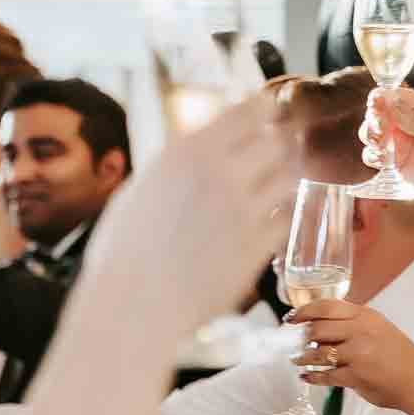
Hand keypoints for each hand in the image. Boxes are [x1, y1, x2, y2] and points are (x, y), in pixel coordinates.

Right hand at [76, 95, 298, 334]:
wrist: (134, 307)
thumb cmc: (123, 253)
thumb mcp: (139, 191)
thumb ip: (173, 168)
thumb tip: (191, 155)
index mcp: (188, 153)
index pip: (247, 111)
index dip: (265, 108)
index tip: (271, 109)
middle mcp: (222, 174)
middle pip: (278, 139)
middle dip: (282, 141)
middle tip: (282, 146)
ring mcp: (245, 211)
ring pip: (290, 177)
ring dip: (288, 177)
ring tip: (282, 182)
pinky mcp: (259, 248)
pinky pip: (286, 219)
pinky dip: (284, 216)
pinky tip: (275, 220)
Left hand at [293, 299, 413, 410]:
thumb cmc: (400, 357)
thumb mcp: (380, 329)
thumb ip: (354, 325)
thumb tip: (321, 327)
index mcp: (366, 316)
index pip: (326, 306)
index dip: (304, 311)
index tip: (291, 317)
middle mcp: (361, 331)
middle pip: (318, 329)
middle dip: (302, 337)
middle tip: (295, 343)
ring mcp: (358, 353)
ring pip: (318, 353)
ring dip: (303, 357)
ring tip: (296, 360)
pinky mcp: (356, 376)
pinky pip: (326, 375)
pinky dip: (313, 376)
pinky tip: (307, 376)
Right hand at [359, 86, 413, 210]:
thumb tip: (390, 99)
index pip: (396, 94)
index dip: (382, 97)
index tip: (375, 103)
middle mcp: (408, 123)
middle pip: (379, 112)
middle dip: (374, 118)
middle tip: (380, 128)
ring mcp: (400, 143)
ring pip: (372, 132)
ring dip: (370, 135)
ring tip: (381, 145)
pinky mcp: (395, 163)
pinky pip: (373, 155)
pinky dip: (371, 155)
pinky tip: (381, 159)